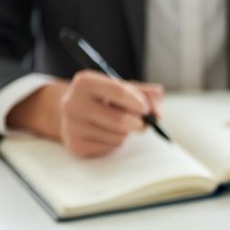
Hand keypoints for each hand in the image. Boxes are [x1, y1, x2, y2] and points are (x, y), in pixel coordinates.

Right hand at [7, 71, 163, 157]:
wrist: (74, 111)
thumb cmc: (104, 97)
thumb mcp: (122, 87)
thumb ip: (146, 94)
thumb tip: (157, 113)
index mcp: (85, 82)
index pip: (118, 92)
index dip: (138, 102)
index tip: (146, 109)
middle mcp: (73, 103)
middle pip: (119, 120)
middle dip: (138, 123)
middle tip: (142, 122)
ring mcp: (71, 125)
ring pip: (117, 136)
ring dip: (126, 133)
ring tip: (117, 124)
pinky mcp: (75, 145)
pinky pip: (109, 148)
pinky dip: (115, 142)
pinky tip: (106, 133)